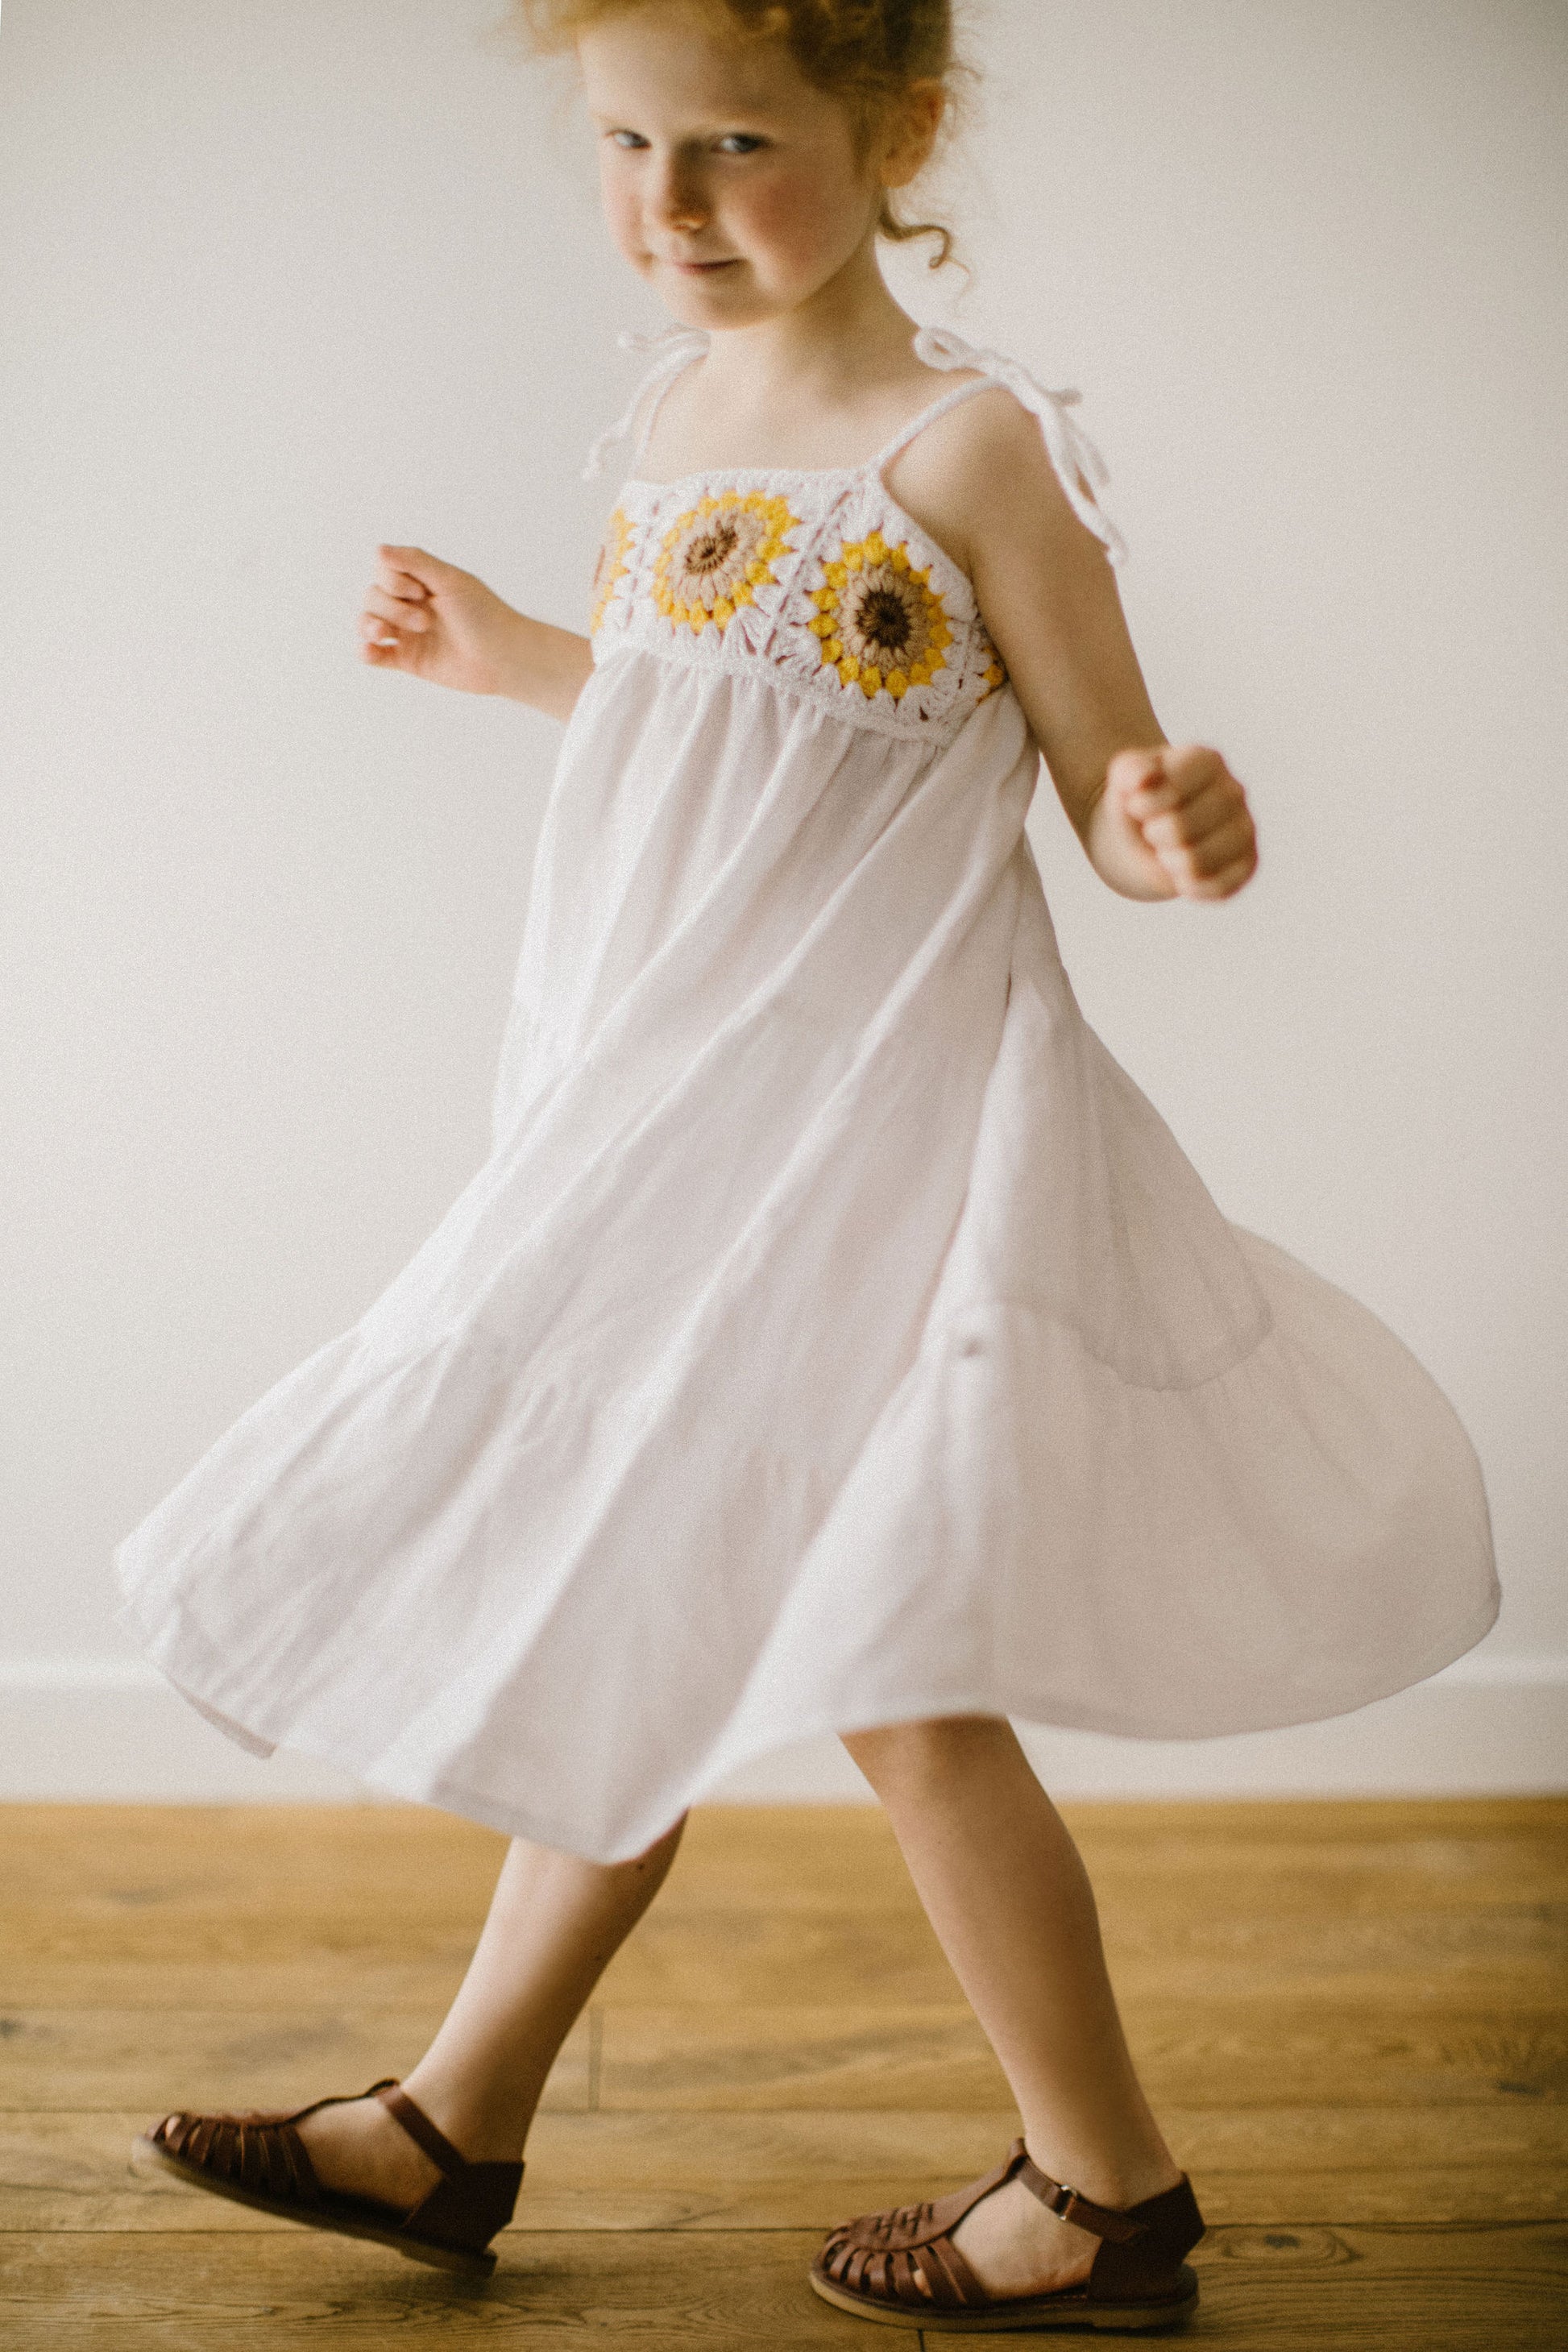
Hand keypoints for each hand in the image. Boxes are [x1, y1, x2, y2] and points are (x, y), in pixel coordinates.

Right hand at [359, 545, 524, 697]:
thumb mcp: (450, 581)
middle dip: (391, 607)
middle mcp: (411, 603)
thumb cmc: (484, 615)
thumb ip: (415, 562)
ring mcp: (407, 632)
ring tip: (384, 634)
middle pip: (373, 596)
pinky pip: (374, 655)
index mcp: (421, 581)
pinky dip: (365, 652)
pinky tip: (369, 651)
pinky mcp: (407, 660)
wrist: (503, 658)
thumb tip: (377, 549)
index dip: (392, 579)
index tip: (420, 591)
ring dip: (369, 624)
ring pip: (367, 622)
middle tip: (426, 623)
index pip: (383, 570)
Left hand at [1104, 744, 1258, 900]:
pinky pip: (1217, 888)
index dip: (1143, 806)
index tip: (1137, 804)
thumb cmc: (1138, 802)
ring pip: (1197, 862)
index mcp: (1207, 761)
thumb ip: (1130, 770)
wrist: (1147, 839)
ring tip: (1170, 850)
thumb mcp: (1124, 778)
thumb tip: (1144, 780)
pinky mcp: (1248, 864)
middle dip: (1154, 836)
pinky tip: (1184, 872)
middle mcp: (1234, 791)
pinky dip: (1188, 885)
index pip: (1173, 790)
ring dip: (1170, 862)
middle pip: (1181, 829)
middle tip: (1155, 830)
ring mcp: (1245, 829)